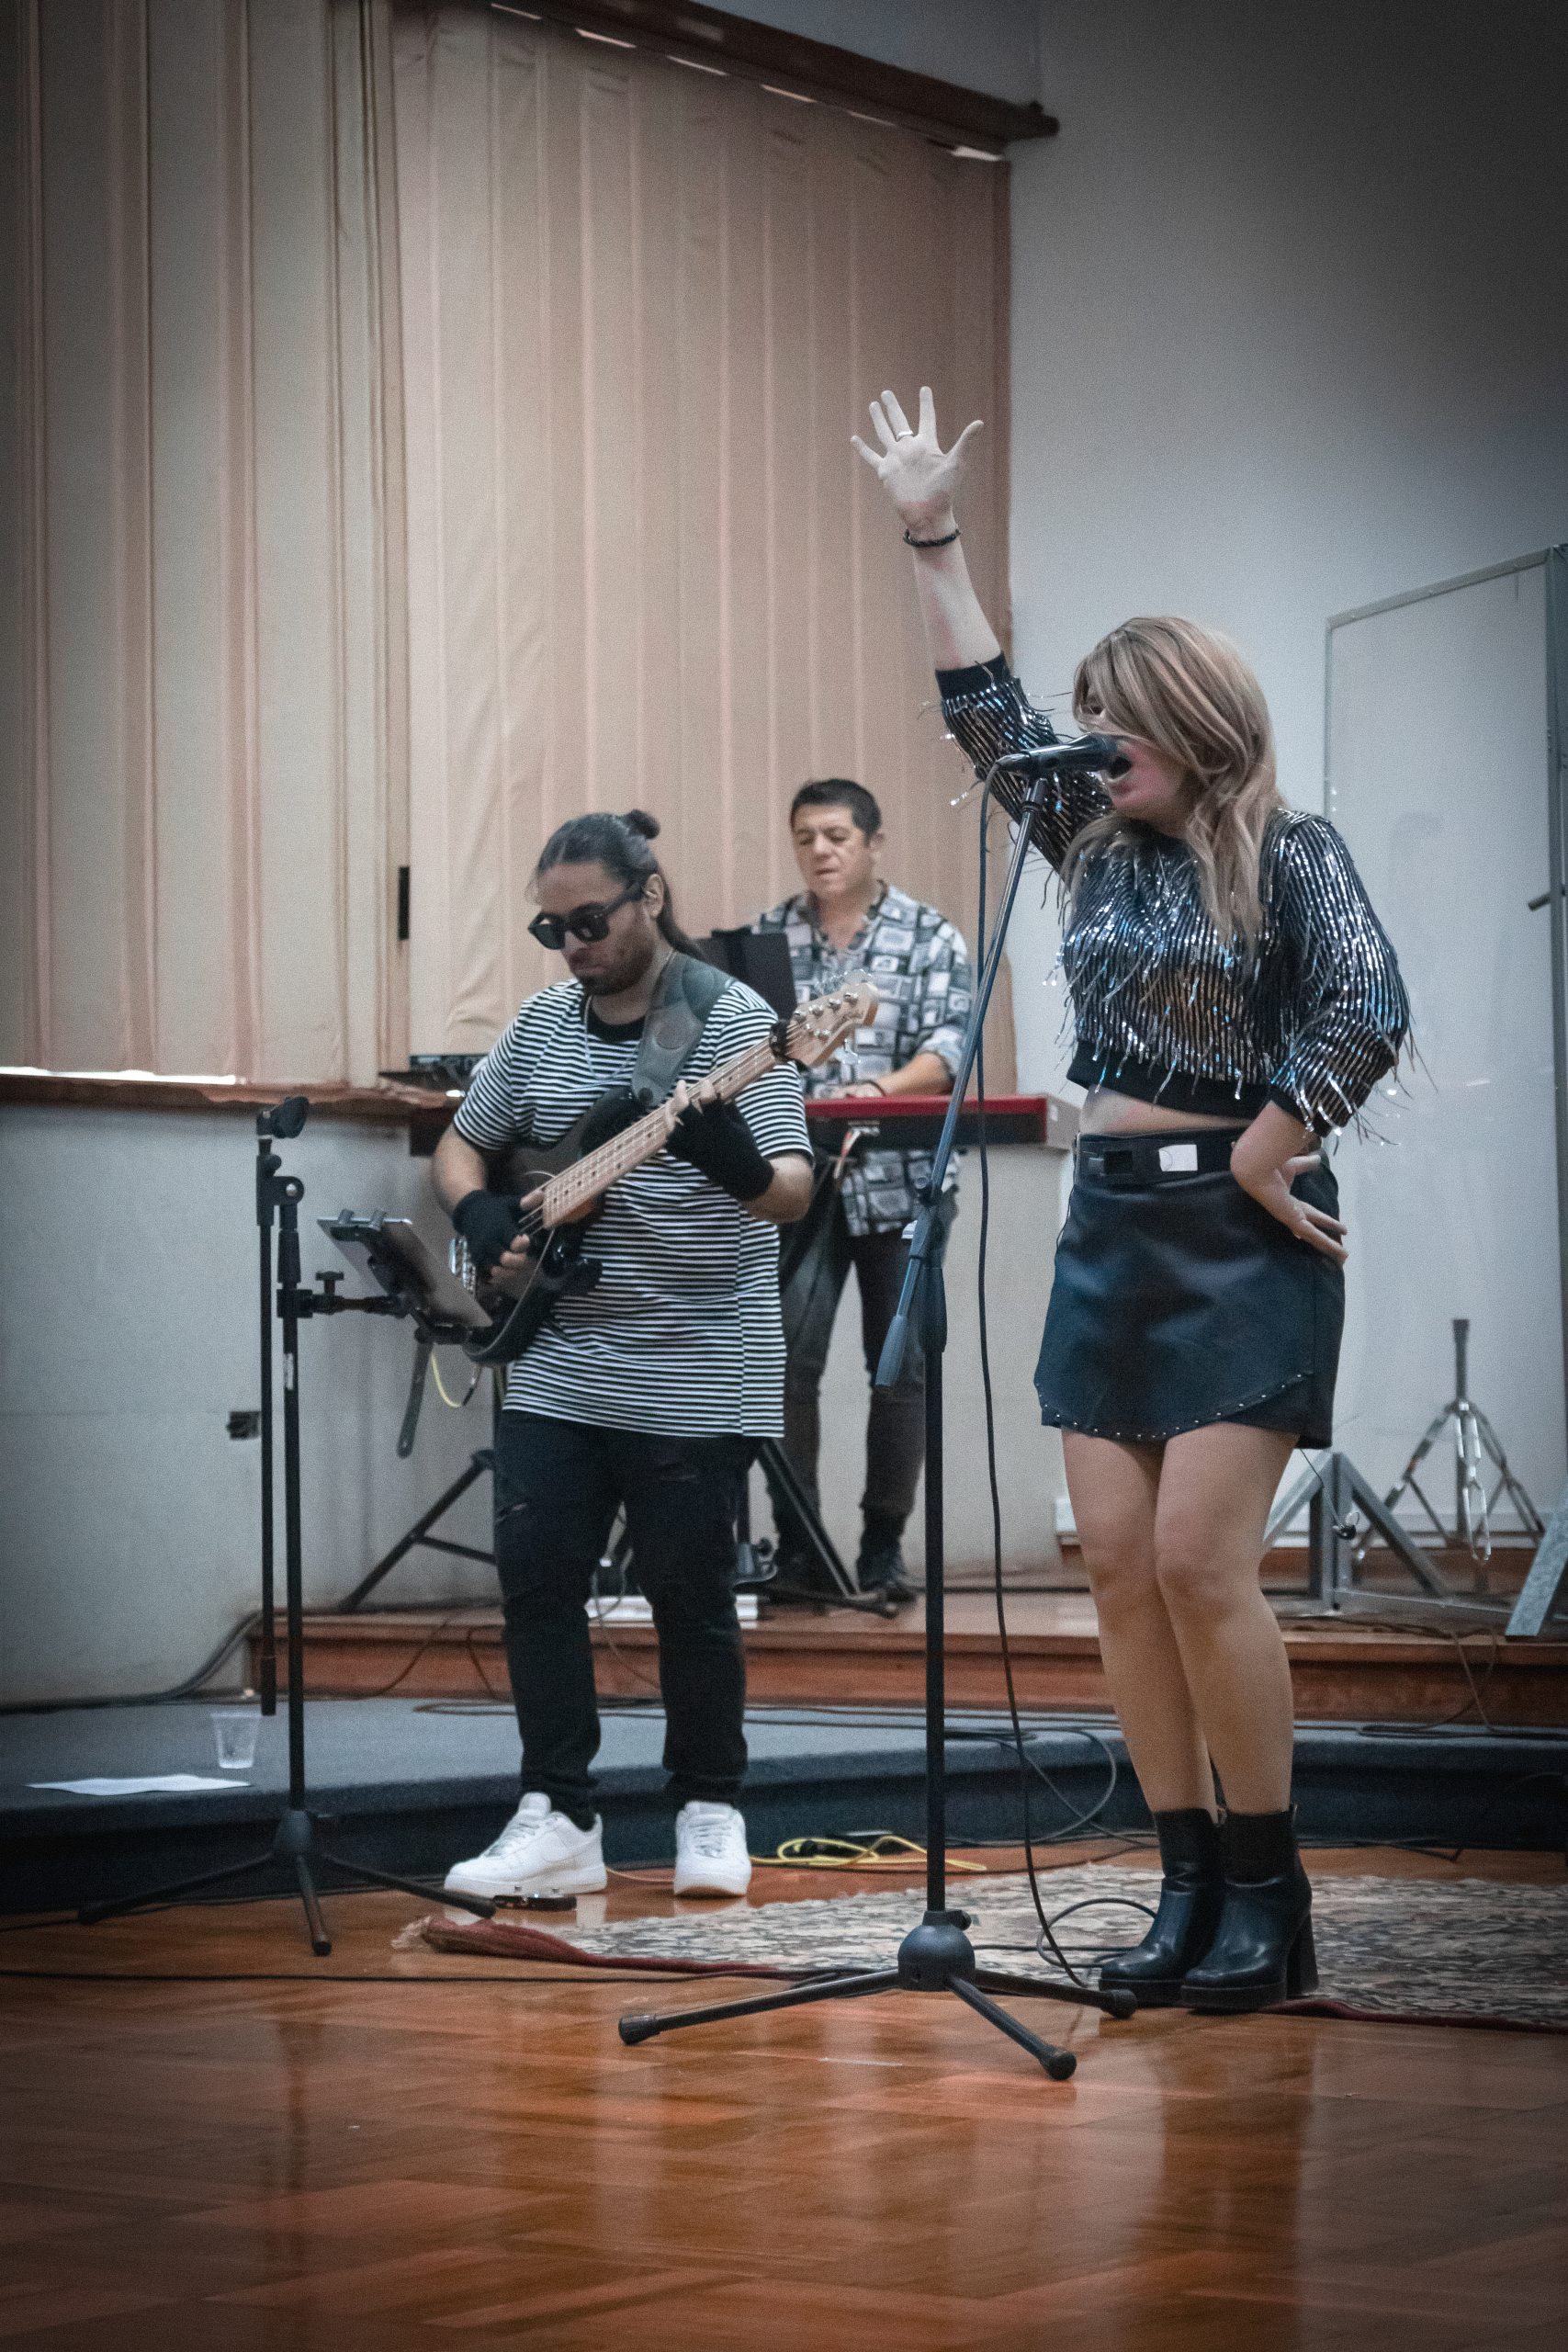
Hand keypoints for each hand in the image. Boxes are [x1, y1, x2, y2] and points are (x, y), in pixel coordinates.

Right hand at [451, 1188, 522, 1278]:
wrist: (470, 1213)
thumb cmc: (495, 1209)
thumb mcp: (510, 1203)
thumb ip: (526, 1202)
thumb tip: (542, 1195)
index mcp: (500, 1227)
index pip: (514, 1241)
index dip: (522, 1243)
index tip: (526, 1240)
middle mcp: (489, 1241)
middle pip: (506, 1259)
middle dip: (519, 1261)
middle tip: (524, 1257)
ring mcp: (482, 1252)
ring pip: (497, 1270)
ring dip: (511, 1272)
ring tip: (517, 1267)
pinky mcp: (477, 1260)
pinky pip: (488, 1275)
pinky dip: (499, 1276)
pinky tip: (506, 1271)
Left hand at [665, 1082, 772, 1202]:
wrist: (743, 1176)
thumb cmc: (745, 1146)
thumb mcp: (740, 1124)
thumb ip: (727, 1106)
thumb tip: (714, 1090)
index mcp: (721, 1126)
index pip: (708, 1101)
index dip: (706, 1088)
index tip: (706, 1082)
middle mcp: (705, 1137)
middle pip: (684, 1111)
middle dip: (680, 1094)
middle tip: (682, 1084)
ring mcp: (694, 1148)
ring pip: (672, 1129)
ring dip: (668, 1114)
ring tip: (669, 1104)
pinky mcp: (690, 1158)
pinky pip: (672, 1146)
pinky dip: (669, 1135)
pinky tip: (672, 1125)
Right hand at [851, 385, 982, 534]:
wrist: (928, 514)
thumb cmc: (944, 491)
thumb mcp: (956, 463)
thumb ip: (965, 442)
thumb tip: (979, 422)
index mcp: (926, 444)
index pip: (926, 418)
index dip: (925, 403)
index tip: (924, 389)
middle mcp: (910, 449)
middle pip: (899, 422)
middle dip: (893, 407)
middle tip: (886, 392)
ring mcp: (896, 459)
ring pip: (884, 434)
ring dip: (878, 420)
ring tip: (873, 405)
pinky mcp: (886, 472)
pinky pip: (872, 457)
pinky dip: (863, 449)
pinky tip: (854, 438)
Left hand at [1230, 1137, 1347, 1264]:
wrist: (1257, 1168)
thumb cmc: (1269, 1165)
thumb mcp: (1294, 1166)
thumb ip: (1306, 1164)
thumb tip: (1318, 1158)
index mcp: (1289, 1201)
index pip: (1309, 1213)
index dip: (1321, 1220)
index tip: (1328, 1226)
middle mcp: (1290, 1213)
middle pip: (1313, 1229)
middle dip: (1326, 1237)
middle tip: (1339, 1246)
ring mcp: (1291, 1219)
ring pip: (1314, 1237)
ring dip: (1329, 1247)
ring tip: (1343, 1258)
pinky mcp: (1293, 1221)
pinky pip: (1314, 1236)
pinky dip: (1327, 1245)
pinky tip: (1338, 1254)